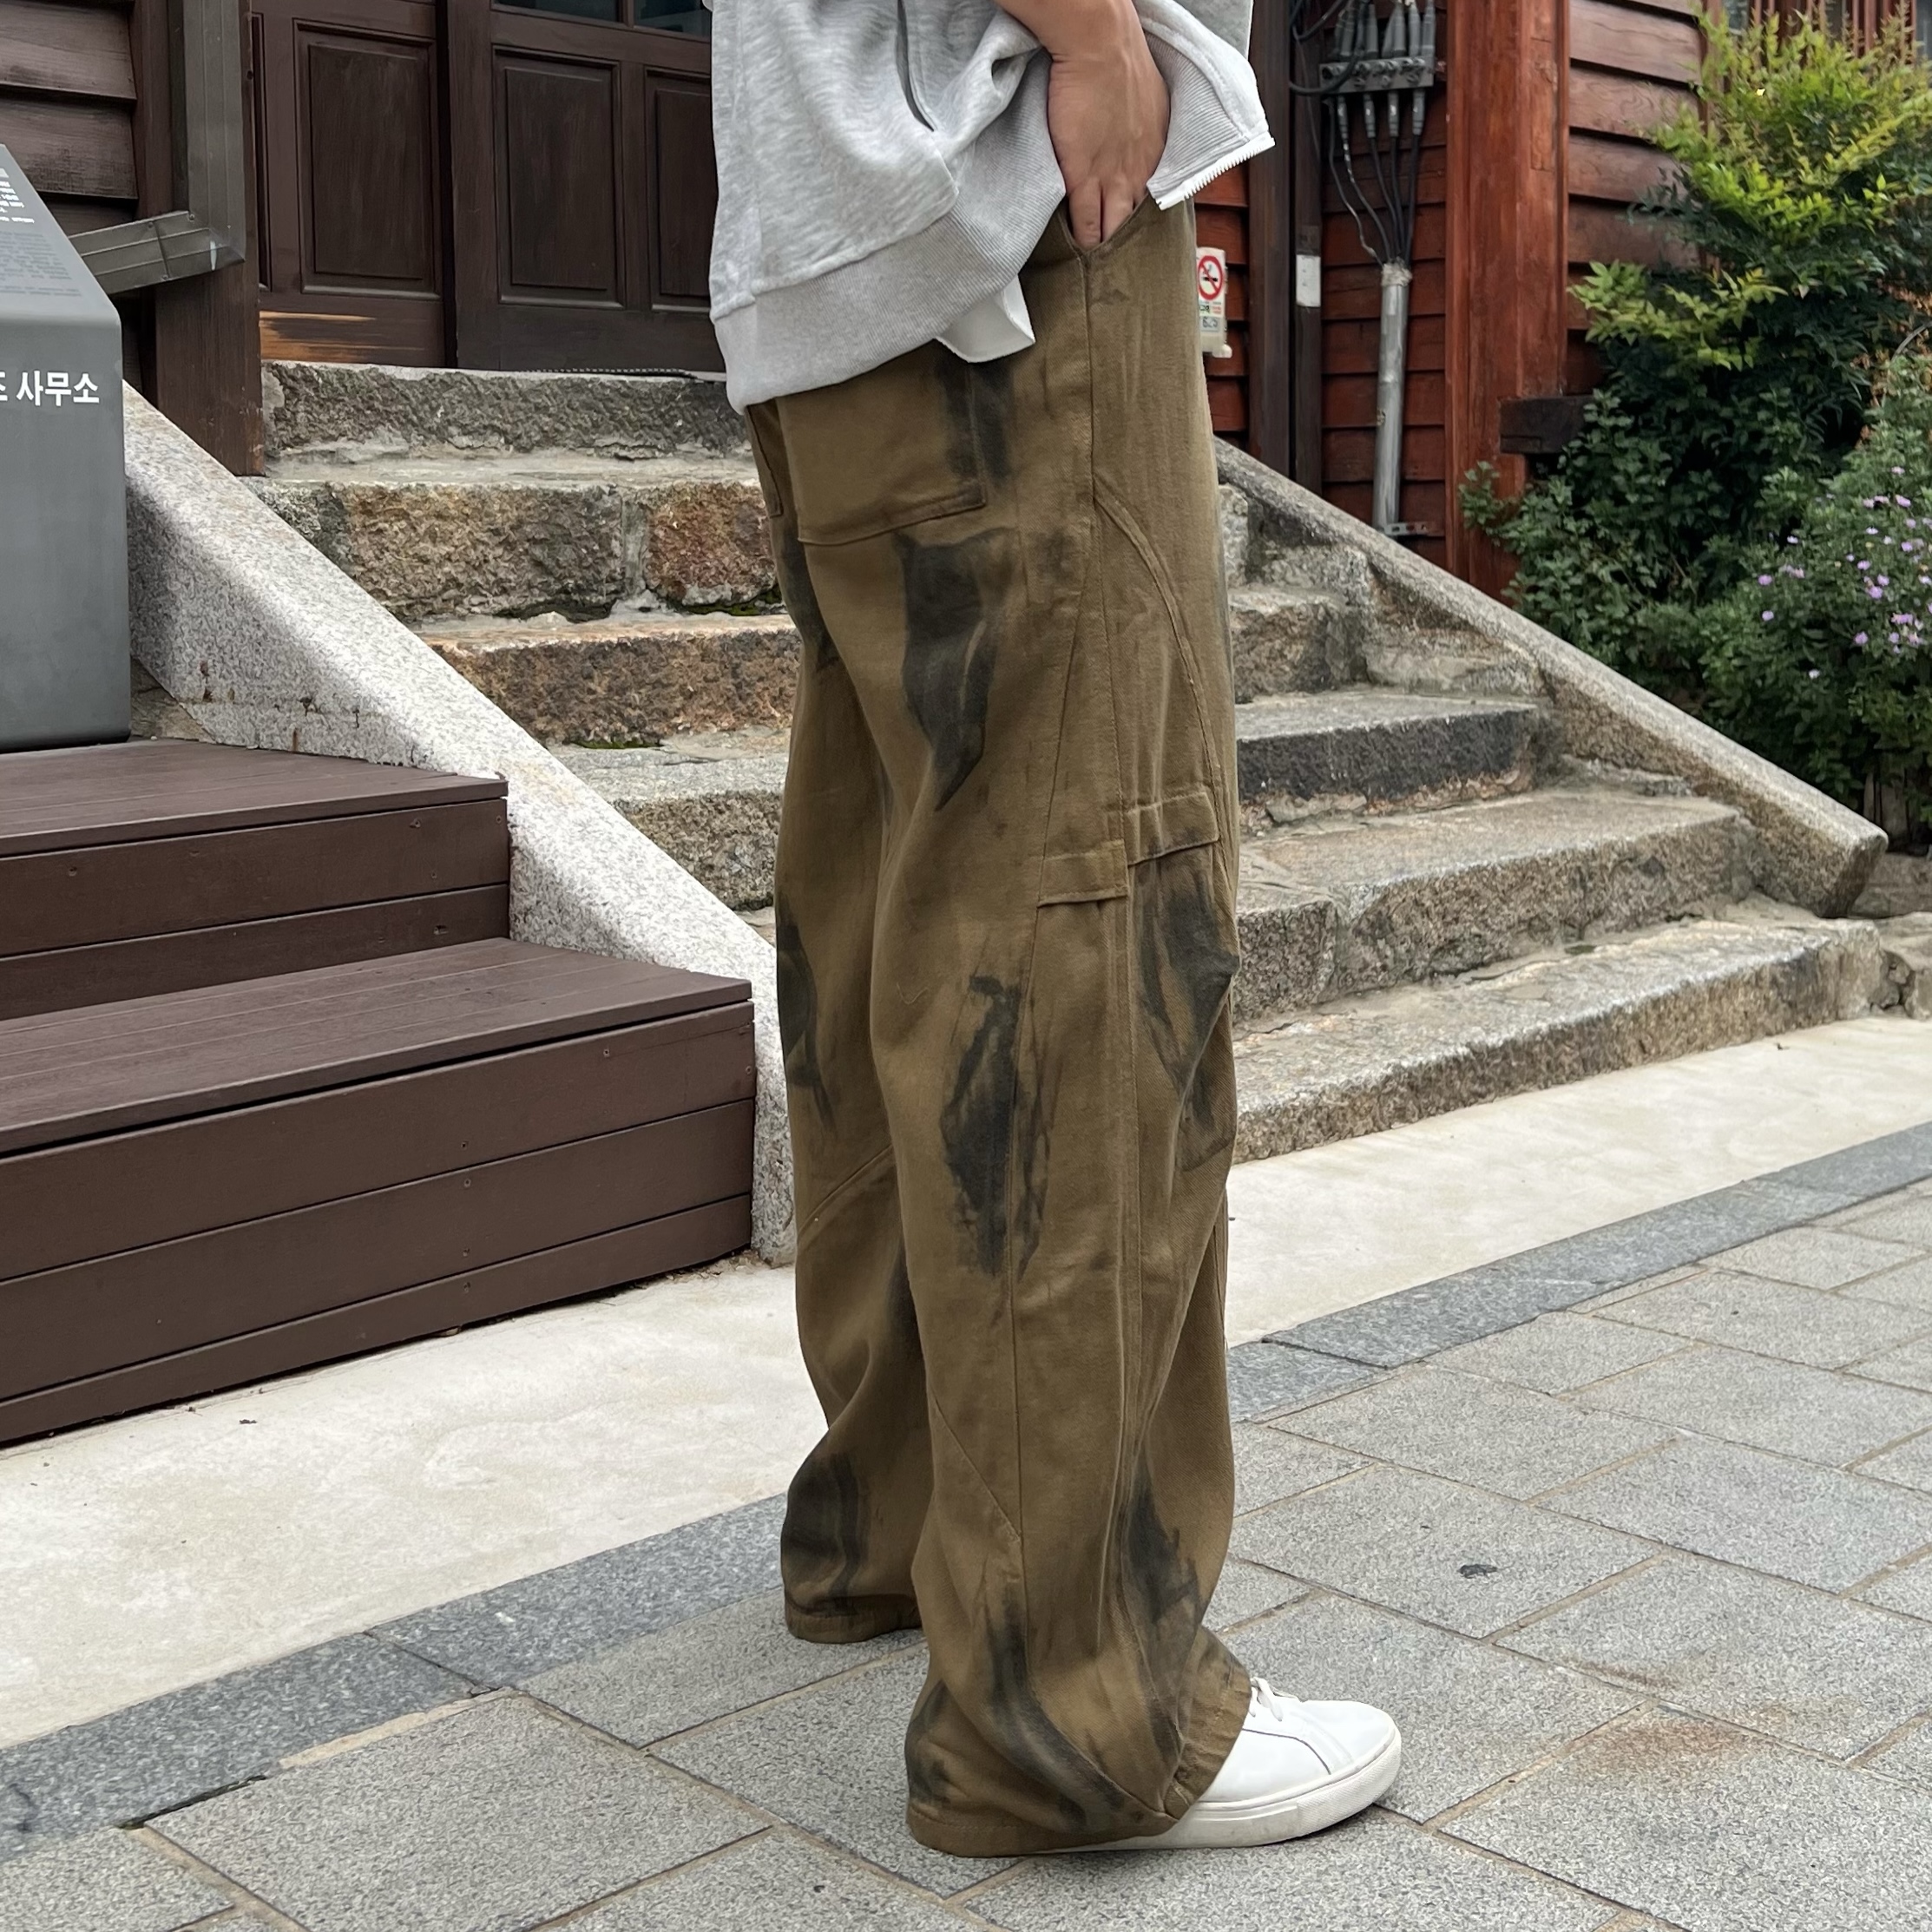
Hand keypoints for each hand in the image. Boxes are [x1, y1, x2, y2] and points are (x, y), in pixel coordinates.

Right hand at [1000, 0, 1170, 247]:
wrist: (1100, 44)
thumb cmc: (1117, 57)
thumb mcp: (1144, 94)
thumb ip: (1140, 120)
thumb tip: (1129, 128)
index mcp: (1157, 147)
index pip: (1149, 193)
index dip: (1137, 211)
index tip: (1128, 224)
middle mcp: (1140, 167)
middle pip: (1135, 217)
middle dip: (1125, 237)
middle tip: (1118, 256)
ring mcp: (1113, 175)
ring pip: (1113, 225)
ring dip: (1105, 244)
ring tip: (1097, 261)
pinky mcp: (1084, 176)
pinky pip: (1087, 220)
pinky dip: (1084, 238)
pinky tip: (1079, 251)